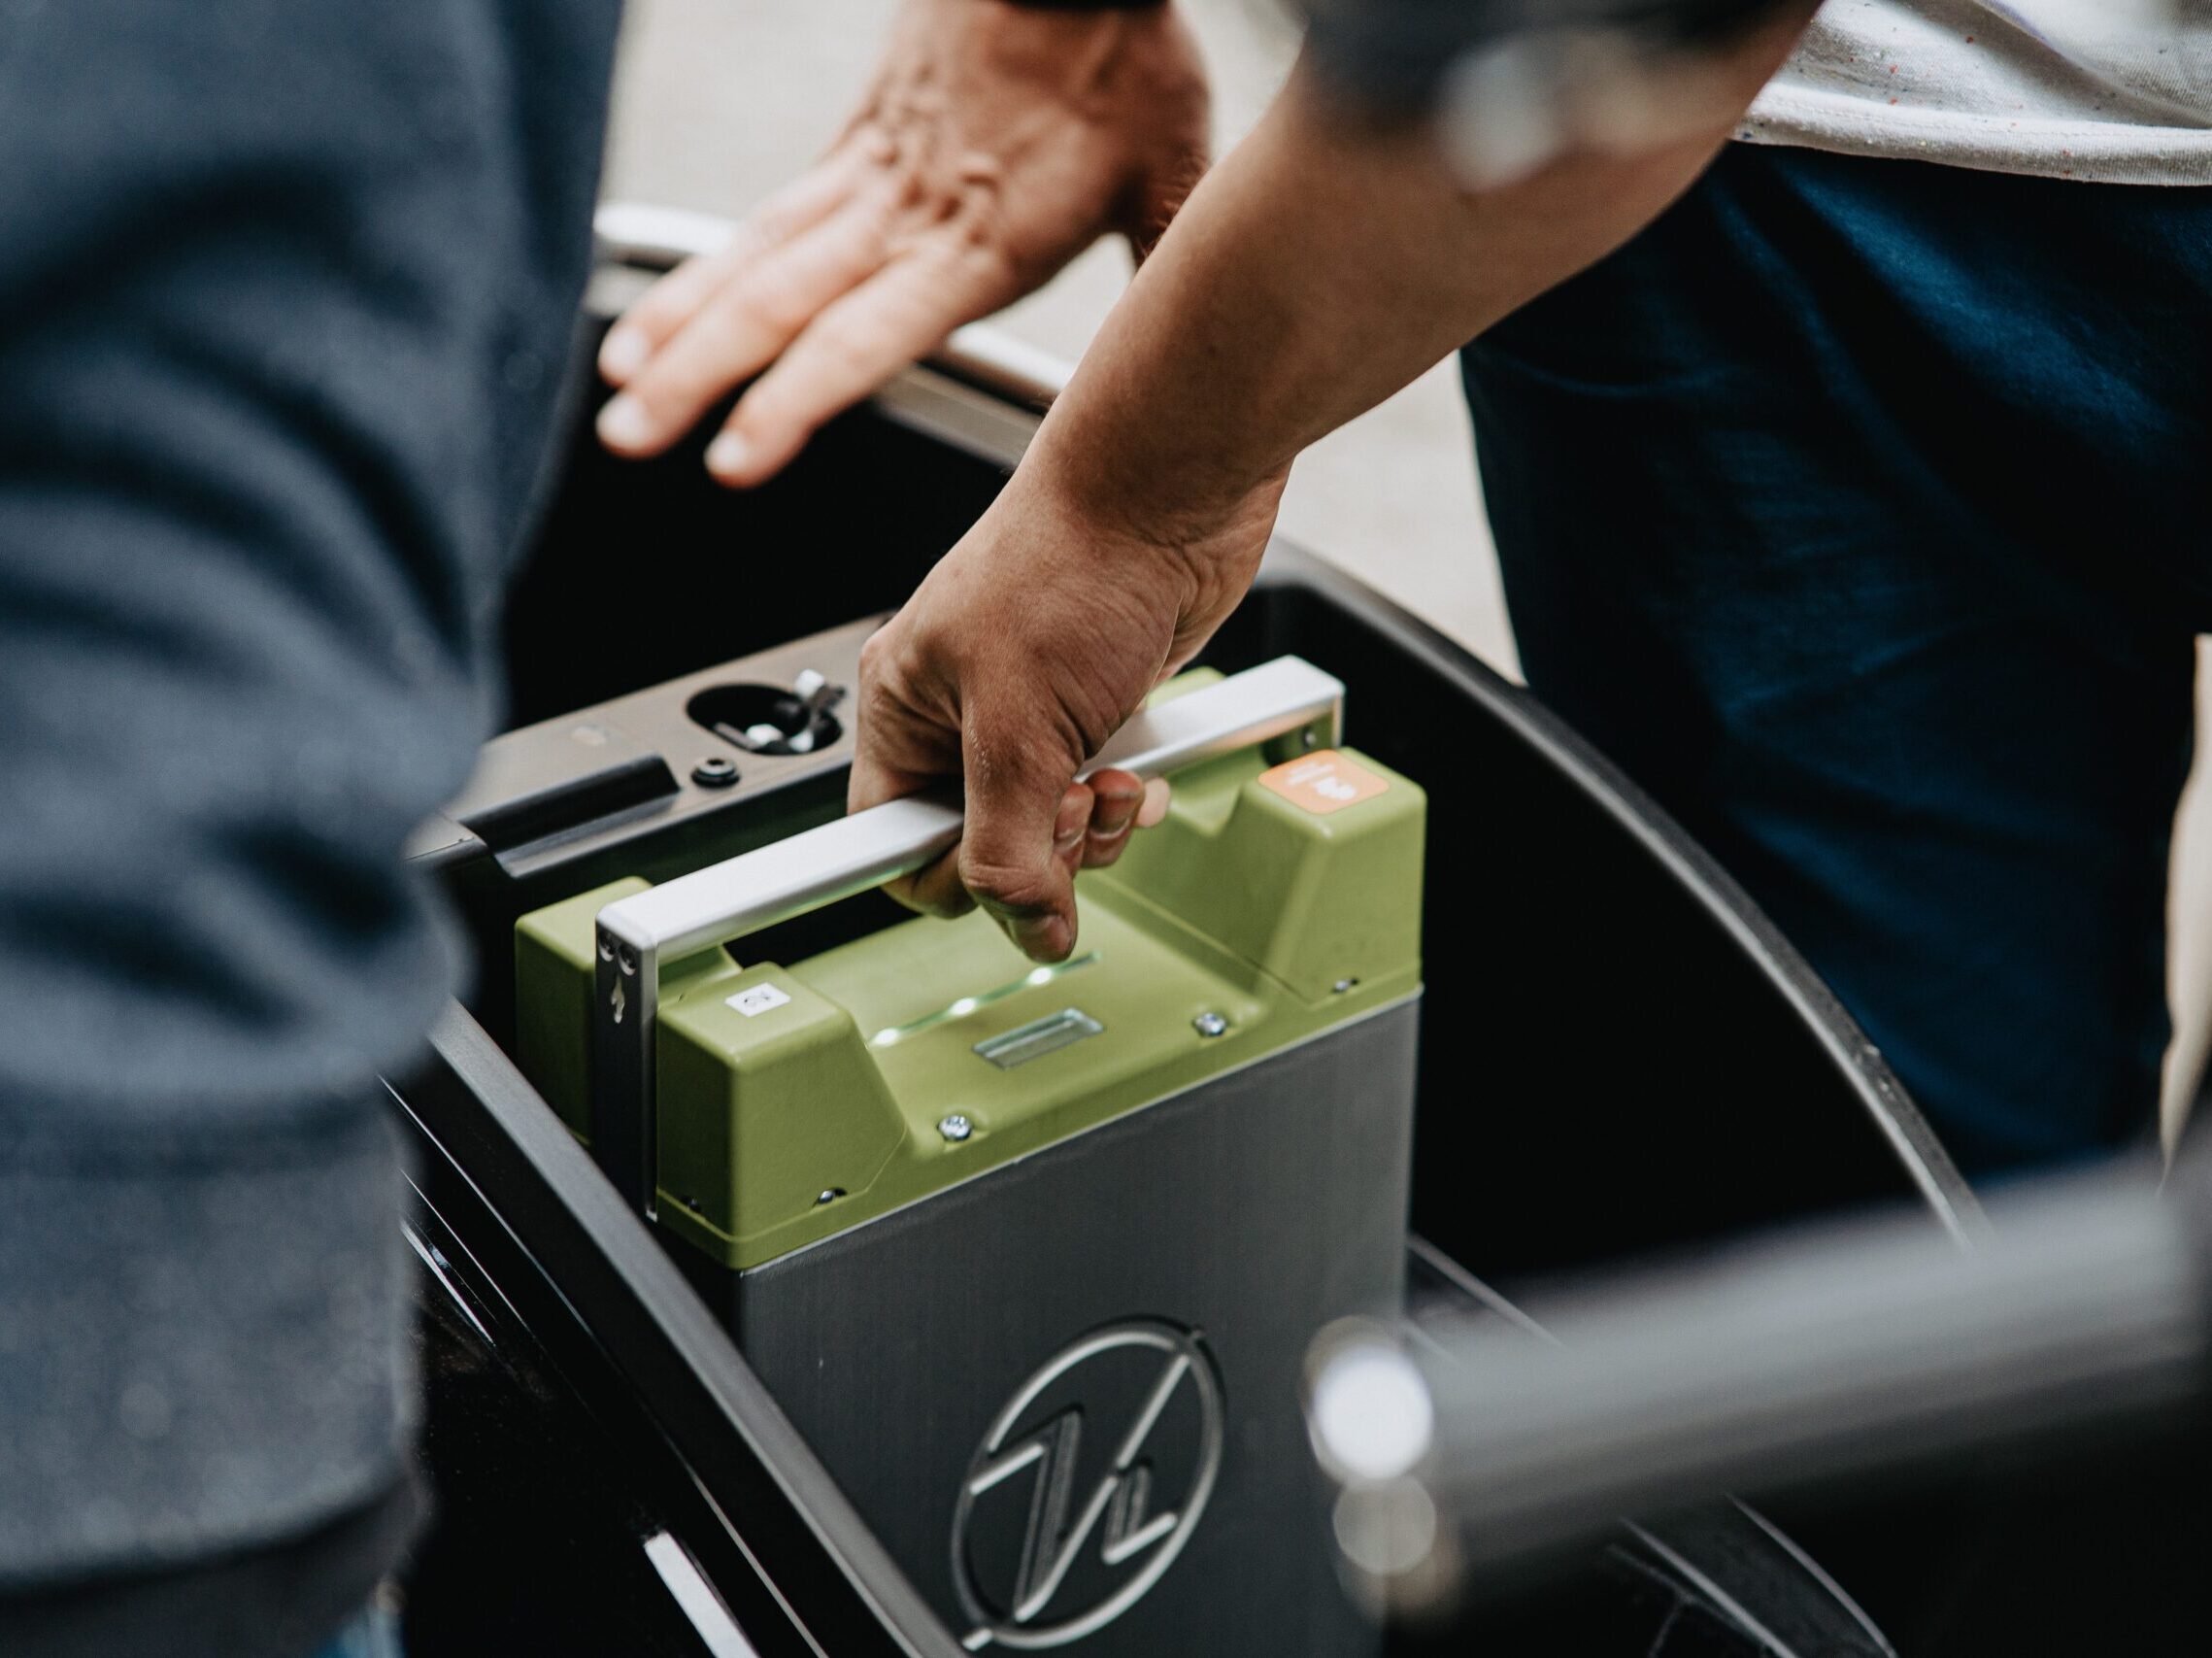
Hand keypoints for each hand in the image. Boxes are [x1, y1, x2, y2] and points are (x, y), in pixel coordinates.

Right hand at [595, 0, 1207, 486]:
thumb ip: (1169, 273)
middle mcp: (909, 213)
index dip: (795, 399)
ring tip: (618, 390)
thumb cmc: (1125, 57)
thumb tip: (1206, 365)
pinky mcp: (858, 145)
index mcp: (983, 240)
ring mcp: (872, 175)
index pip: (864, 334)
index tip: (734, 458)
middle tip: (627, 438)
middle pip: (783, 304)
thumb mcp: (1173, 177)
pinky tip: (661, 310)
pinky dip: (705, 269)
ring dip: (681, 329)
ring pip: (756, 259)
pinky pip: (767, 217)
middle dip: (700, 380)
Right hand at [849, 460, 1280, 961]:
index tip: (999, 884)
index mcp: (902, 707)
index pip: (890, 842)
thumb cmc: (1076, 563)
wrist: (1171, 492)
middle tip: (1072, 807)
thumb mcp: (1020, 728)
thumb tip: (1024, 926)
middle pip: (979, 846)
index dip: (948, 877)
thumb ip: (1009, 845)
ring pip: (1044, 829)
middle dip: (1040, 848)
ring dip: (1091, 829)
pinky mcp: (1095, 708)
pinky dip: (1124, 799)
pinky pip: (1097, 794)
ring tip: (1112, 784)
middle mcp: (957, 712)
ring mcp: (1030, 712)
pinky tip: (1139, 771)